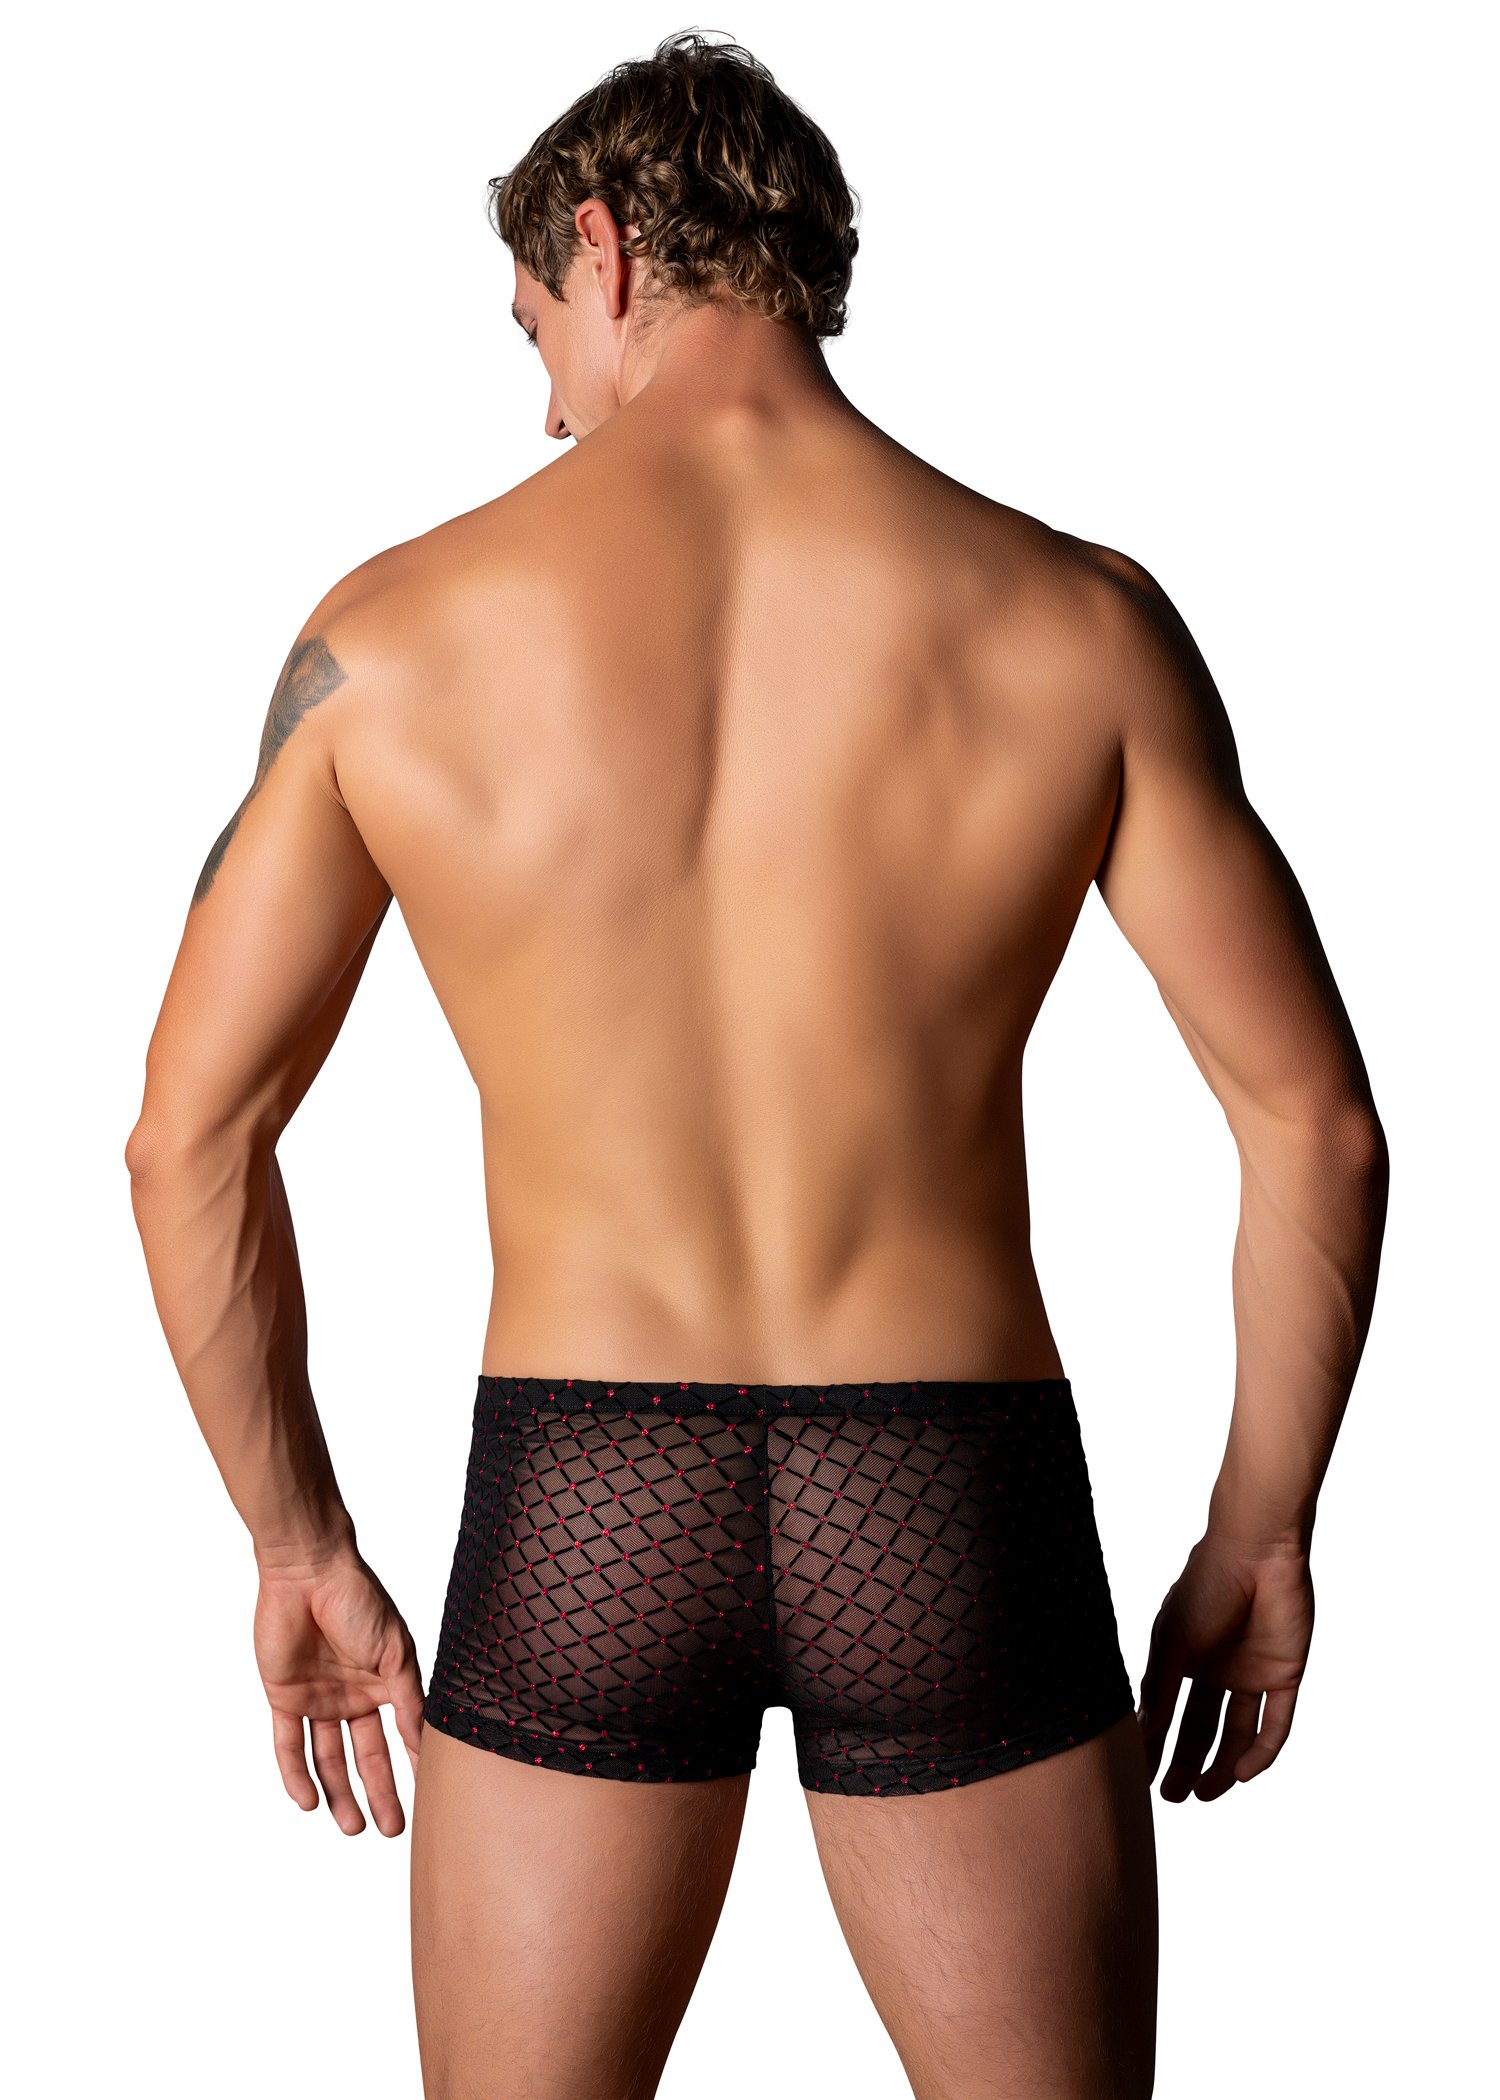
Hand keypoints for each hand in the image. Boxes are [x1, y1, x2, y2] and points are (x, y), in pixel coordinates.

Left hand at [253, 1547, 424, 1834]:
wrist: (308, 1572)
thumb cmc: (359, 1600)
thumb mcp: (396, 1655)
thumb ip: (409, 1702)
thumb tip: (425, 1745)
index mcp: (386, 1682)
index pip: (401, 1736)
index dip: (412, 1768)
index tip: (426, 1802)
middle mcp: (354, 1694)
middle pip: (366, 1756)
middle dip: (379, 1794)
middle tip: (389, 1829)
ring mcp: (319, 1697)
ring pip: (328, 1758)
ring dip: (338, 1793)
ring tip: (352, 1827)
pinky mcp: (284, 1697)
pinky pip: (289, 1745)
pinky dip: (296, 1774)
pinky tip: (308, 1802)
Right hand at [1137, 1531, 1313, 1801]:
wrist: (1255, 1552)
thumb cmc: (1205, 1586)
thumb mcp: (1174, 1640)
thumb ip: (1160, 1686)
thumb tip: (1141, 1732)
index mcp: (1184, 1658)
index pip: (1168, 1712)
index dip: (1154, 1744)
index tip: (1138, 1777)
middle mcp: (1216, 1670)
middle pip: (1201, 1729)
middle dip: (1185, 1763)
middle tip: (1171, 1798)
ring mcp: (1250, 1674)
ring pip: (1237, 1734)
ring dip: (1222, 1766)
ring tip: (1202, 1794)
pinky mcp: (1283, 1676)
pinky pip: (1275, 1724)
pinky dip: (1261, 1752)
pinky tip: (1244, 1773)